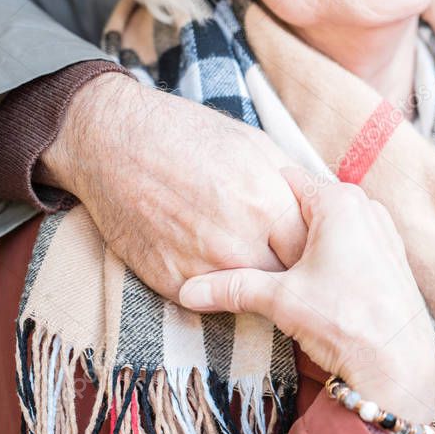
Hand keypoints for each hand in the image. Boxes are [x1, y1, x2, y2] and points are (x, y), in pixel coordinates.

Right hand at [40, 72, 307, 299]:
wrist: (114, 142)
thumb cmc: (188, 135)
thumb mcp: (255, 145)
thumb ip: (291, 186)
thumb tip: (319, 212)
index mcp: (267, 203)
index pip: (313, 248)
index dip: (316, 249)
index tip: (317, 248)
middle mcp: (238, 242)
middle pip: (286, 279)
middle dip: (293, 272)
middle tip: (294, 264)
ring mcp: (202, 266)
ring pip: (251, 297)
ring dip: (257, 282)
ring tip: (253, 260)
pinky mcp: (172, 282)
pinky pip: (212, 298)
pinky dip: (220, 285)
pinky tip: (216, 261)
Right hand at [178, 169, 434, 424]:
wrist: (400, 365)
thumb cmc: (345, 321)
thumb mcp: (280, 300)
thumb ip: (232, 287)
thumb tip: (187, 291)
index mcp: (339, 201)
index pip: (283, 180)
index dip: (256, 197)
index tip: (233, 214)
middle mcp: (365, 207)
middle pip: (305, 204)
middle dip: (278, 224)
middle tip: (249, 247)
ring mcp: (382, 232)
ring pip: (327, 226)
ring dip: (302, 244)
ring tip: (278, 271)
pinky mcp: (390, 258)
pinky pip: (348, 244)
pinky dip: (326, 257)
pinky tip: (312, 284)